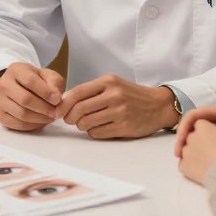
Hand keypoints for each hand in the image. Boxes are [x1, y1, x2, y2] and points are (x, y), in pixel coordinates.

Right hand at [0, 62, 64, 131]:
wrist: (19, 87)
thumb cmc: (36, 80)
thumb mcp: (47, 75)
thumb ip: (54, 82)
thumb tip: (55, 97)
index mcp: (15, 70)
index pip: (30, 81)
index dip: (46, 92)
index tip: (57, 99)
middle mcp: (3, 84)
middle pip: (25, 99)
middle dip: (44, 108)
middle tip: (56, 112)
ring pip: (21, 114)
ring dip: (40, 118)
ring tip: (50, 117)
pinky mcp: (0, 115)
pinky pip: (17, 124)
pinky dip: (32, 126)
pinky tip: (41, 121)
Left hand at [57, 76, 176, 138]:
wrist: (158, 105)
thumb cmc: (131, 94)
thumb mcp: (113, 84)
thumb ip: (91, 90)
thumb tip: (64, 101)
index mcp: (108, 81)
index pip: (77, 92)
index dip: (63, 104)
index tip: (57, 111)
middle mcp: (114, 95)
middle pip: (79, 109)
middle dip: (70, 117)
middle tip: (71, 119)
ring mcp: (120, 112)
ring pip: (86, 123)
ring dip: (82, 126)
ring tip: (87, 122)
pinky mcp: (124, 127)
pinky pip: (97, 133)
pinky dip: (93, 132)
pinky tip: (100, 127)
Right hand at [174, 107, 215, 159]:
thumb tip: (203, 126)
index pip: (195, 117)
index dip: (184, 127)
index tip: (181, 142)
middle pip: (194, 130)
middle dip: (183, 141)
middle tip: (178, 156)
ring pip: (200, 144)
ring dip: (190, 151)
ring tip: (185, 164)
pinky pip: (210, 156)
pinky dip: (202, 161)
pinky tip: (200, 170)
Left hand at [177, 117, 215, 185]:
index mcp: (202, 126)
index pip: (200, 125)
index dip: (208, 131)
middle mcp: (191, 137)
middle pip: (192, 137)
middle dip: (199, 142)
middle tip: (212, 151)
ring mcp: (185, 152)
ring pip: (187, 151)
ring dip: (194, 154)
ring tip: (208, 162)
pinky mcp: (184, 167)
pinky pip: (184, 165)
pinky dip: (190, 167)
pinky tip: (201, 170)